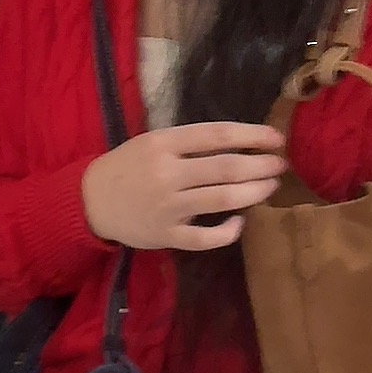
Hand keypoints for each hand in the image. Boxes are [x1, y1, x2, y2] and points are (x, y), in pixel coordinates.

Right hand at [81, 123, 286, 250]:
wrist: (91, 201)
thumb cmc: (129, 166)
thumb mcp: (153, 142)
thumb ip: (191, 143)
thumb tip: (242, 143)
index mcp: (163, 143)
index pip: (217, 135)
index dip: (252, 135)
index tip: (276, 138)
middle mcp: (166, 174)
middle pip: (226, 168)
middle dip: (261, 165)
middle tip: (281, 165)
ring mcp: (167, 207)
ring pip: (222, 199)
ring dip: (254, 192)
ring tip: (270, 185)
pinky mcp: (166, 235)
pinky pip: (206, 237)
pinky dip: (228, 231)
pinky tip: (240, 222)